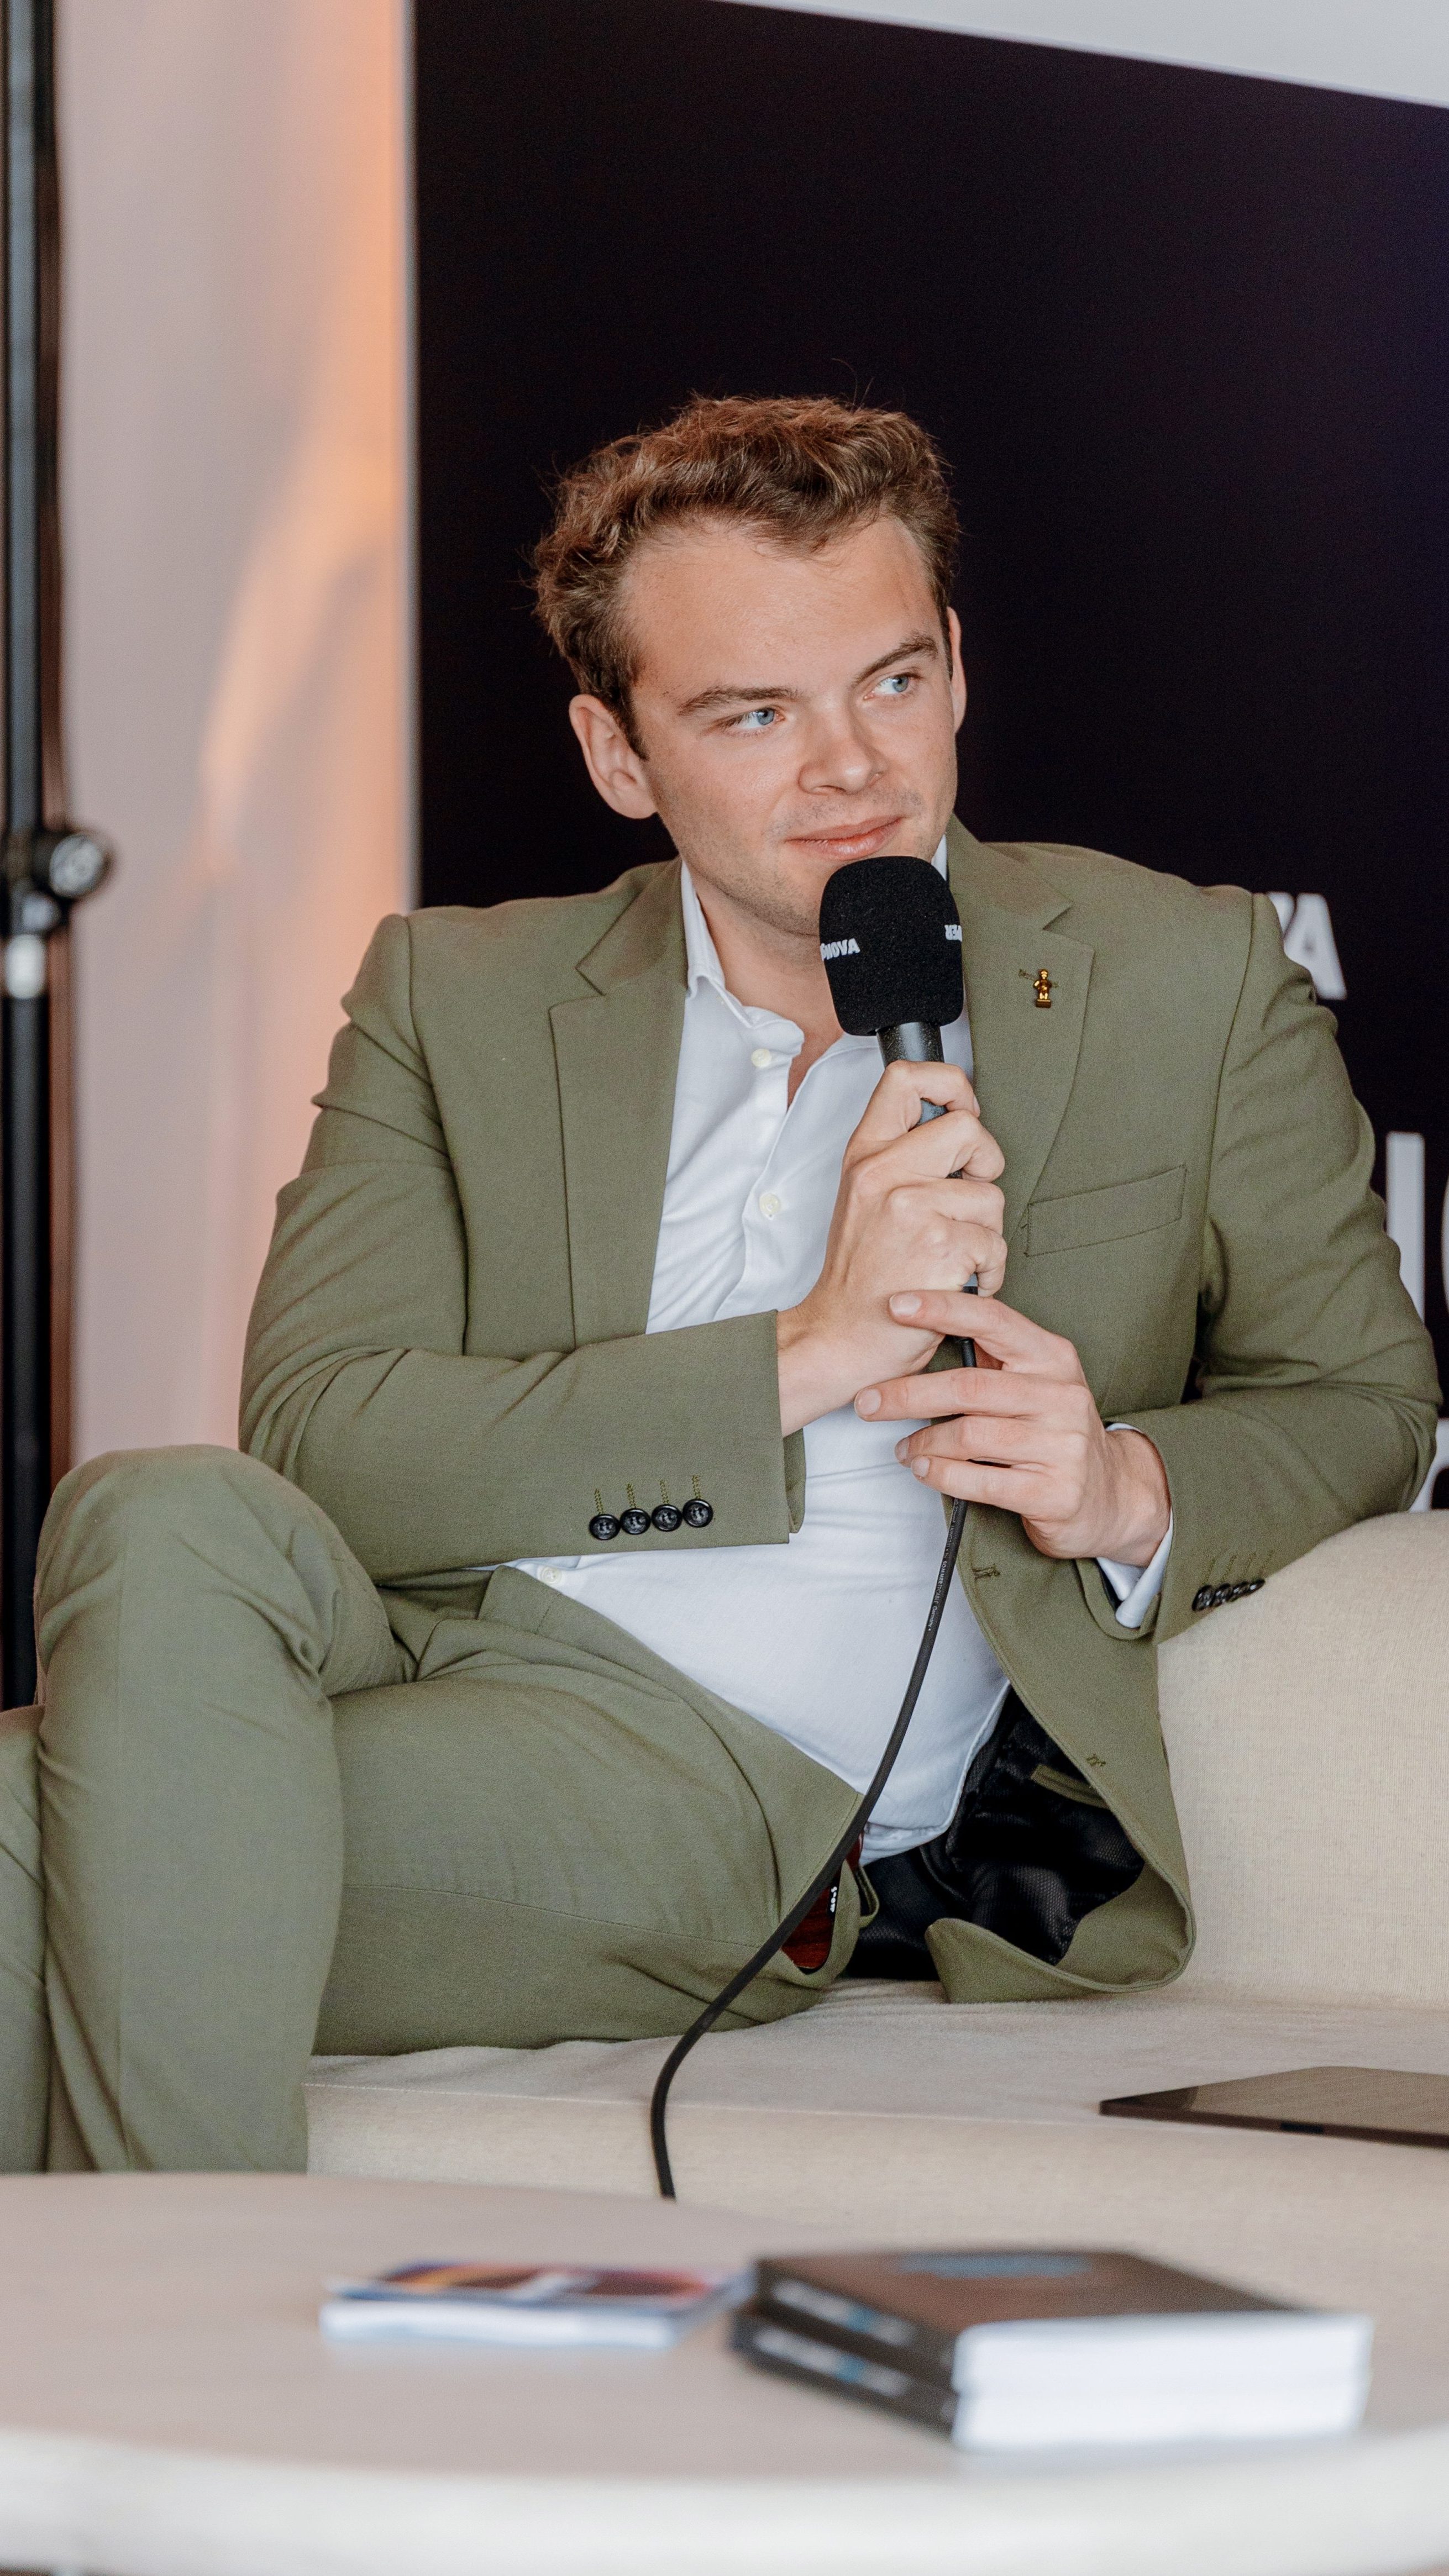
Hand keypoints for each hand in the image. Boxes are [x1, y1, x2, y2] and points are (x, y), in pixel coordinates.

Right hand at [776, 1062, 1006, 1434]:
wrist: (842, 1338)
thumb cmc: (861, 1278)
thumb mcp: (863, 1199)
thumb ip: (901, 1159)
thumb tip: (960, 1127)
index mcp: (865, 1155)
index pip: (906, 1078)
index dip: (950, 1084)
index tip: (962, 1112)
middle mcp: (884, 1172)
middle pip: (968, 1128)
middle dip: (985, 1165)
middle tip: (967, 1199)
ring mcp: (911, 1206)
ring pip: (990, 1194)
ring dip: (985, 1232)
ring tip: (952, 1257)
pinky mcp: (940, 1244)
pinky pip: (995, 1243)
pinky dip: (988, 1271)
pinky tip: (960, 1283)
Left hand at [854, 1290, 1171, 1565]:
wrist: (1111, 1496)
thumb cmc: (1054, 1432)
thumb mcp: (1036, 1385)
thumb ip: (993, 1360)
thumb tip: (920, 1331)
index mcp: (1053, 1358)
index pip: (993, 1321)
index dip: (942, 1310)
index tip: (895, 1305)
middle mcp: (1062, 1396)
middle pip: (968, 1386)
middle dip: (907, 1393)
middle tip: (867, 1402)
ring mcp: (1063, 1446)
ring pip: (969, 1435)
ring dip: (922, 1443)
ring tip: (903, 1450)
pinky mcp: (1054, 1492)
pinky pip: (981, 1481)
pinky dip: (942, 1475)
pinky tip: (925, 1471)